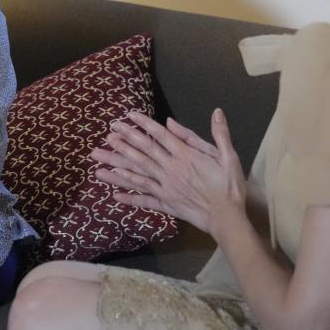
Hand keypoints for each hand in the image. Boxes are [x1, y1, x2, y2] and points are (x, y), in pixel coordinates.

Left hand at [90, 109, 246, 234]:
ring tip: (100, 160)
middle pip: (144, 152)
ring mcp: (166, 188)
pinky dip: (129, 197)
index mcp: (185, 156)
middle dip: (124, 141)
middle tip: (108, 133)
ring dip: (118, 166)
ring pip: (138, 175)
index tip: (128, 116)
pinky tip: (114, 194)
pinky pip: (145, 200)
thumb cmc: (230, 186)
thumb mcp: (229, 157)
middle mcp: (171, 170)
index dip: (144, 124)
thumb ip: (220, 134)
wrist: (228, 217)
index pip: (160, 136)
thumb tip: (216, 112)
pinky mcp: (166, 204)